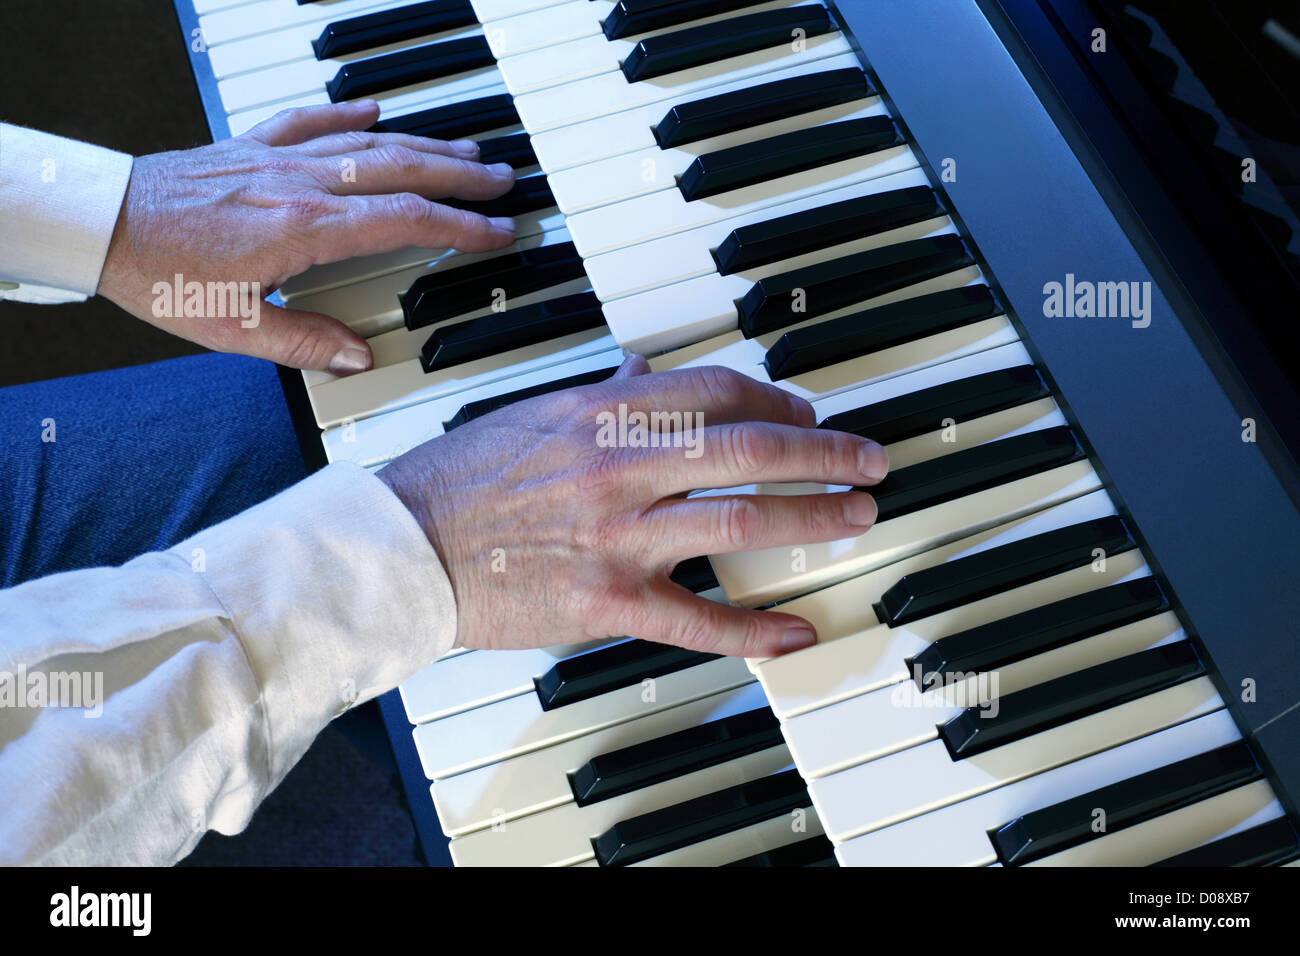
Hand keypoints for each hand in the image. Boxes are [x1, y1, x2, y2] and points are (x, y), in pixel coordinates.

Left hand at [97, 100, 516, 373]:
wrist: (102, 222)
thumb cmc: (160, 274)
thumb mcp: (231, 328)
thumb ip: (301, 344)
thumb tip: (356, 357)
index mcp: (304, 229)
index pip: (404, 221)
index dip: (459, 226)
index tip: (496, 231)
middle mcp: (299, 184)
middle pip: (401, 171)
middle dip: (460, 176)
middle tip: (502, 180)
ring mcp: (277, 160)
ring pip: (368, 143)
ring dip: (422, 145)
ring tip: (464, 150)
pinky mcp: (250, 148)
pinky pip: (311, 122)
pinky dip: (348, 115)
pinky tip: (373, 112)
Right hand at [377, 357, 889, 657]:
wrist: (403, 547)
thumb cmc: (461, 478)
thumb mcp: (534, 414)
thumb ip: (601, 395)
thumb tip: (644, 369)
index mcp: (602, 414)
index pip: (716, 390)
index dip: (778, 397)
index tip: (807, 411)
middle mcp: (619, 468)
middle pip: (748, 447)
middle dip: (824, 451)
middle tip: (870, 460)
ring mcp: (617, 537)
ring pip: (738, 519)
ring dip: (810, 517)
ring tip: (856, 517)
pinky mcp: (605, 603)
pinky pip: (695, 620)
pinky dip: (753, 629)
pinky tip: (796, 633)